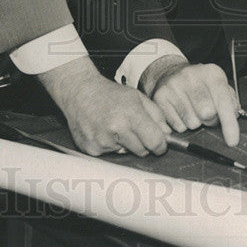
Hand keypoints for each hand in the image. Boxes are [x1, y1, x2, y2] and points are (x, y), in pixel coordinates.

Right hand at [37, 55, 169, 156]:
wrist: (79, 92)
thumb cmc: (109, 94)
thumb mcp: (137, 97)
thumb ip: (156, 115)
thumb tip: (167, 135)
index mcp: (131, 114)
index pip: (155, 141)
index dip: (161, 145)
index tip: (161, 145)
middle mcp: (116, 129)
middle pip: (142, 151)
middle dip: (143, 143)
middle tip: (132, 129)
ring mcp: (102, 141)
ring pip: (126, 153)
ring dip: (125, 145)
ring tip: (115, 128)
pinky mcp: (91, 149)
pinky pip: (110, 155)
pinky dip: (110, 146)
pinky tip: (103, 132)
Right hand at [141, 55, 240, 147]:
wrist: (171, 73)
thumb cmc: (201, 85)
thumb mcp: (220, 87)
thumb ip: (230, 103)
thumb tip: (232, 118)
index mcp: (212, 73)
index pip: (223, 101)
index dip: (229, 123)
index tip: (232, 142)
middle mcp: (192, 76)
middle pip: (207, 114)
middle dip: (210, 120)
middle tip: (206, 114)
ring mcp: (174, 85)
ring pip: (191, 123)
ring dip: (195, 123)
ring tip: (192, 110)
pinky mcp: (160, 96)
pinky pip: (177, 126)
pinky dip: (181, 124)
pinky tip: (180, 112)